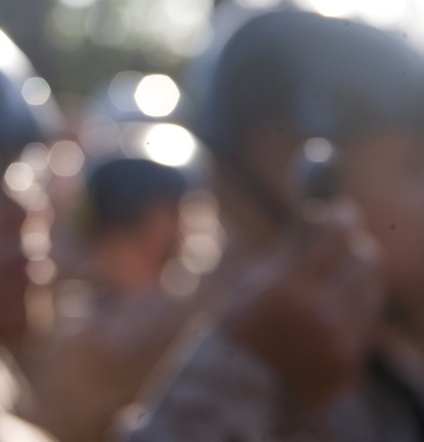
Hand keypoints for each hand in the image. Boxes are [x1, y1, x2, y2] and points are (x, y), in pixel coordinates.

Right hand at [222, 199, 381, 409]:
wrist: (236, 395)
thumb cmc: (237, 330)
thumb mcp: (252, 284)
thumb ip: (290, 252)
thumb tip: (319, 213)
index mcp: (287, 290)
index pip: (333, 237)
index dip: (338, 219)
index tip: (339, 212)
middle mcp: (320, 316)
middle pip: (364, 261)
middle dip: (354, 248)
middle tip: (343, 242)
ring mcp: (339, 344)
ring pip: (370, 291)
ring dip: (356, 278)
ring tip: (332, 281)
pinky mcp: (350, 365)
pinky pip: (363, 324)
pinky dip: (349, 312)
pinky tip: (325, 316)